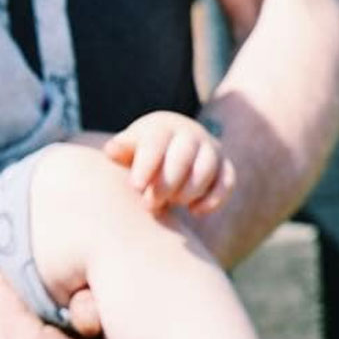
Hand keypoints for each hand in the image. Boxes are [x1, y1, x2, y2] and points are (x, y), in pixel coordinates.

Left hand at [103, 111, 234, 214]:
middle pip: (182, 157)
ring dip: (188, 191)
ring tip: (172, 203)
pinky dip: (213, 199)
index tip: (136, 187)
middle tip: (150, 203)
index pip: (155, 143)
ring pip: (206, 170)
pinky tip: (195, 211)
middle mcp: (190, 134)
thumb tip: (111, 150)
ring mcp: (210, 150)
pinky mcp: (225, 167)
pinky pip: (226, 182)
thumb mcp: (129, 146)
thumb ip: (121, 149)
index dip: (146, 165)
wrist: (171, 145)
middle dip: (166, 184)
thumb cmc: (143, 150)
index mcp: (162, 126)